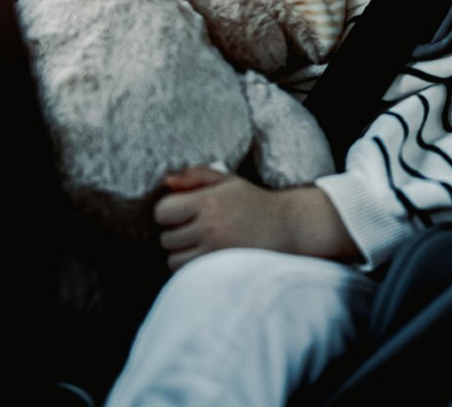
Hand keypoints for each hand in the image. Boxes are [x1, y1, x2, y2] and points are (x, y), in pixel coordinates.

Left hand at [153, 167, 359, 270]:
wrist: (288, 227)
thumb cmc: (253, 202)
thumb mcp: (227, 181)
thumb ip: (194, 176)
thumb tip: (164, 181)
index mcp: (208, 202)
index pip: (163, 211)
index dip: (168, 212)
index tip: (181, 212)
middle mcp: (210, 228)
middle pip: (166, 239)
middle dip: (175, 233)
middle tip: (194, 229)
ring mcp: (215, 252)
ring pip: (174, 260)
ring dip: (181, 254)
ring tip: (199, 245)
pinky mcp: (222, 270)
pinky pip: (189, 275)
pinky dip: (191, 268)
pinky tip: (206, 257)